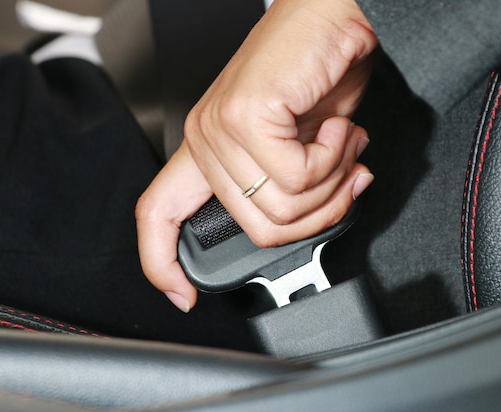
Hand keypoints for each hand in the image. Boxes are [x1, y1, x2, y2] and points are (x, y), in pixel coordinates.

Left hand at [136, 0, 377, 311]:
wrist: (334, 15)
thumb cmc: (318, 70)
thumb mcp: (303, 146)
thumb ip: (296, 189)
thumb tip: (317, 220)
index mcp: (211, 150)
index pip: (159, 213)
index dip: (161, 263)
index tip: (181, 295)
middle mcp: (206, 139)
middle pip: (259, 230)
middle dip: (318, 212)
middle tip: (342, 175)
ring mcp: (220, 128)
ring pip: (281, 208)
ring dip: (331, 183)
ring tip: (341, 146)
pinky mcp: (245, 116)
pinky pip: (294, 176)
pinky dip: (332, 160)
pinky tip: (337, 131)